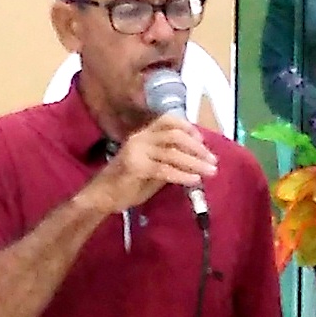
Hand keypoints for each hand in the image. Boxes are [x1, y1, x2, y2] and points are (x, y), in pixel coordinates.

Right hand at [87, 115, 215, 214]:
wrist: (103, 196)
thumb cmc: (127, 183)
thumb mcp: (152, 168)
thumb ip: (169, 160)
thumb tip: (195, 159)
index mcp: (144, 135)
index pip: (168, 120)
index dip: (188, 127)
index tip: (203, 141)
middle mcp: (140, 138)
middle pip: (175, 135)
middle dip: (197, 147)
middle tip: (213, 160)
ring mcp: (136, 151)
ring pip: (172, 152)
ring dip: (195, 162)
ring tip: (210, 171)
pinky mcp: (136, 167)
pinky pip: (164, 169)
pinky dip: (182, 175)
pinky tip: (194, 180)